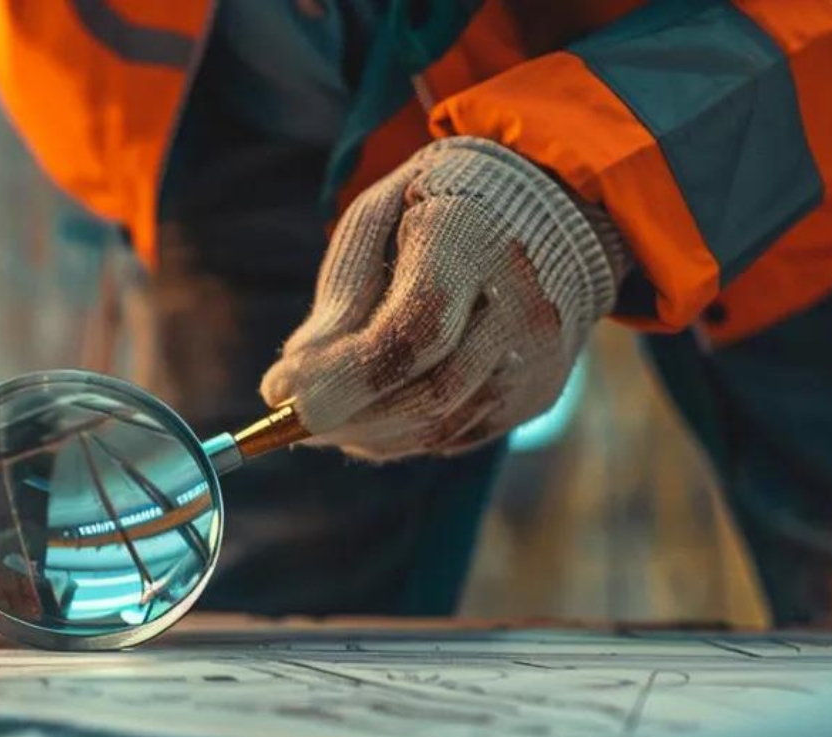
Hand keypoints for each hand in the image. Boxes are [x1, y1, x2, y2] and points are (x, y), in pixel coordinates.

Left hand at [261, 137, 626, 460]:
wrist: (554, 206)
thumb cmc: (445, 204)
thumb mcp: (381, 215)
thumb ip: (338, 294)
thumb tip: (286, 387)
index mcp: (478, 240)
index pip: (414, 333)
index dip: (341, 375)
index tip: (277, 390)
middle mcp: (524, 307)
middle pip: (427, 393)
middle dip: (344, 414)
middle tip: (288, 411)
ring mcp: (539, 359)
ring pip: (438, 428)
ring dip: (363, 433)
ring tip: (318, 414)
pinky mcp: (537, 393)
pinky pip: (455, 436)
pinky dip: (398, 437)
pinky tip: (364, 415)